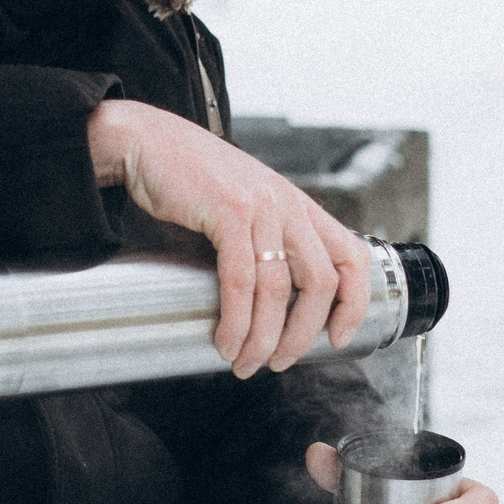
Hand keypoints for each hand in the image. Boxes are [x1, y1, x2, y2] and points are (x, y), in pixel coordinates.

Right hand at [87, 100, 374, 375]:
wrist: (148, 141)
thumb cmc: (191, 178)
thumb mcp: (246, 203)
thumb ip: (266, 239)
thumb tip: (272, 303)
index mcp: (298, 205)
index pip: (353, 256)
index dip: (355, 302)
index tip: (339, 337)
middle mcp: (287, 204)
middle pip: (321, 282)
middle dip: (303, 335)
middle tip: (280, 361)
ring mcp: (261, 206)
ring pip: (279, 289)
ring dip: (264, 337)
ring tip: (246, 362)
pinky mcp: (228, 211)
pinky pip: (241, 279)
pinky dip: (236, 320)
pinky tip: (226, 339)